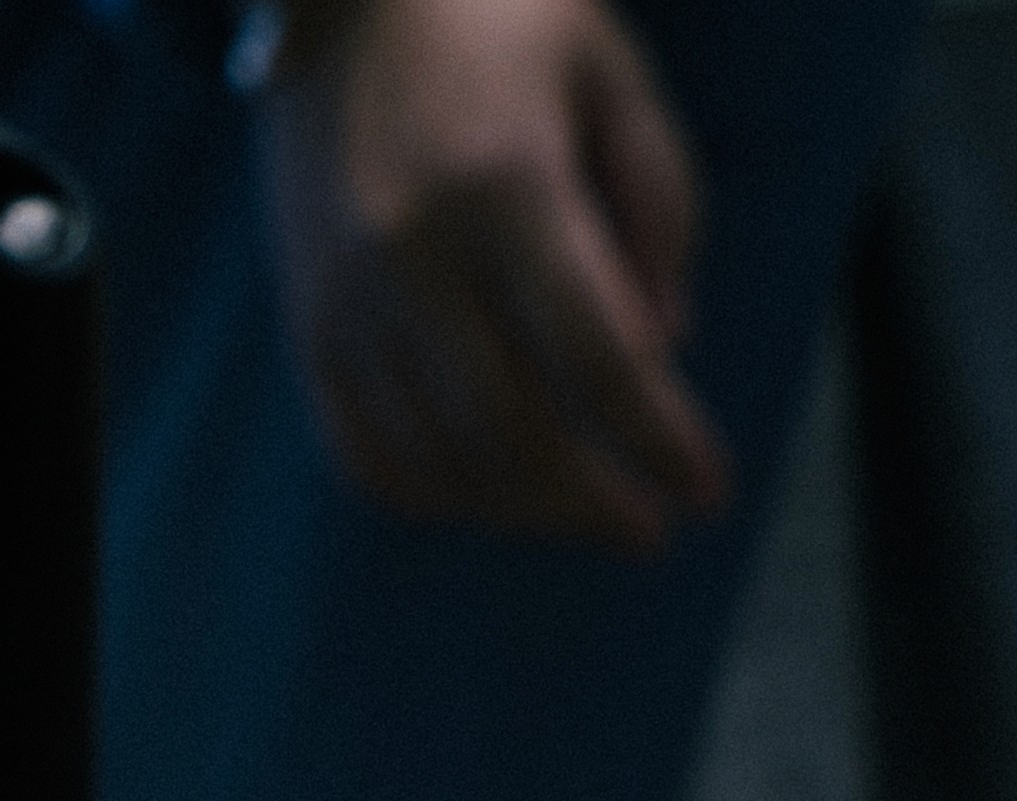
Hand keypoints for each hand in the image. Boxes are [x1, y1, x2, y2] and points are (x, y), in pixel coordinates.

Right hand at [262, 0, 735, 555]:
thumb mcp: (611, 71)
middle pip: (515, 432)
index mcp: (507, 183)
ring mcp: (349, 300)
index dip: (658, 437)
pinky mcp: (309, 325)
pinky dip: (433, 495)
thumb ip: (656, 201)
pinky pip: (366, 451)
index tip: (707, 492)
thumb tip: (666, 346)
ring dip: (520, 511)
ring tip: (581, 516)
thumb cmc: (499, 12)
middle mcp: (417, 255)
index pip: (596, 353)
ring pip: (438, 459)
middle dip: (592, 501)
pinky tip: (488, 499)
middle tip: (648, 532)